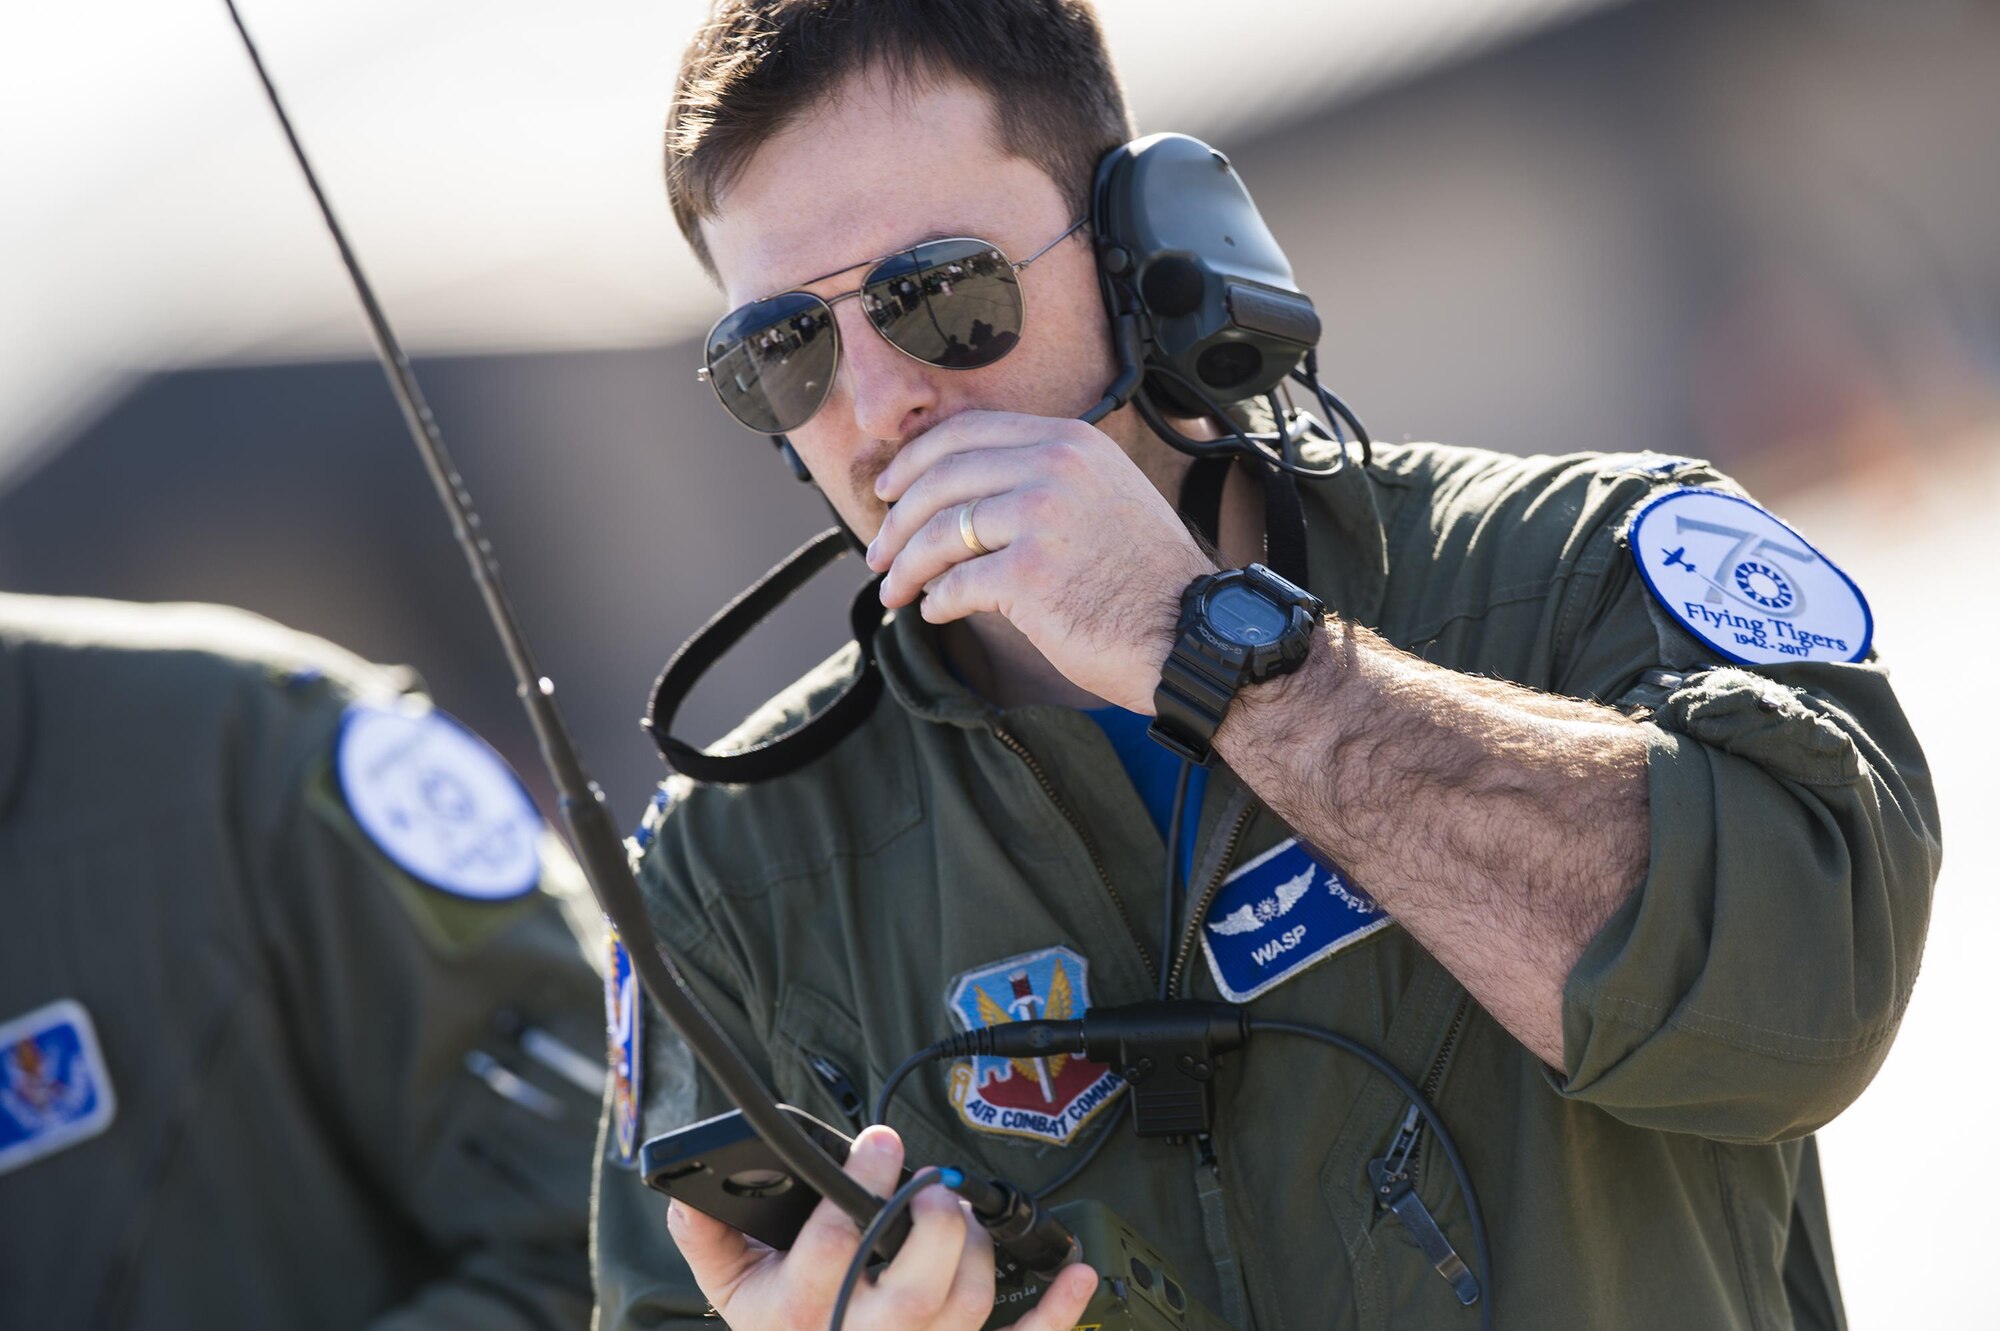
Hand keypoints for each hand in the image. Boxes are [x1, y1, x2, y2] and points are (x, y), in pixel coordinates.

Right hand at [666, 1124, 1098, 1330]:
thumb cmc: (774, 1323)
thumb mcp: (726, 1284)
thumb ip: (707, 1231)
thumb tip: (694, 1188)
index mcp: (798, 1313)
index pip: (836, 1244)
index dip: (863, 1183)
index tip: (881, 1140)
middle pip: (917, 1290)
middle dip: (935, 1223)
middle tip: (932, 1184)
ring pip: (964, 1308)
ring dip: (976, 1249)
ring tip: (958, 1212)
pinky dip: (1056, 1313)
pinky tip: (1078, 1274)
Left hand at [866, 410, 1214, 712]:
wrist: (1192, 635)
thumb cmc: (1144, 580)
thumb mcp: (1102, 497)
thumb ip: (1042, 479)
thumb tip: (959, 493)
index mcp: (1069, 441)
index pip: (966, 432)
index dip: (913, 460)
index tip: (888, 490)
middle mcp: (1056, 466)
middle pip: (941, 478)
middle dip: (896, 519)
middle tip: (878, 553)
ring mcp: (1043, 516)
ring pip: (939, 532)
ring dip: (905, 565)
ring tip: (895, 590)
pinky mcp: (1032, 573)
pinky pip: (957, 583)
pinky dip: (936, 601)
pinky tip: (936, 612)